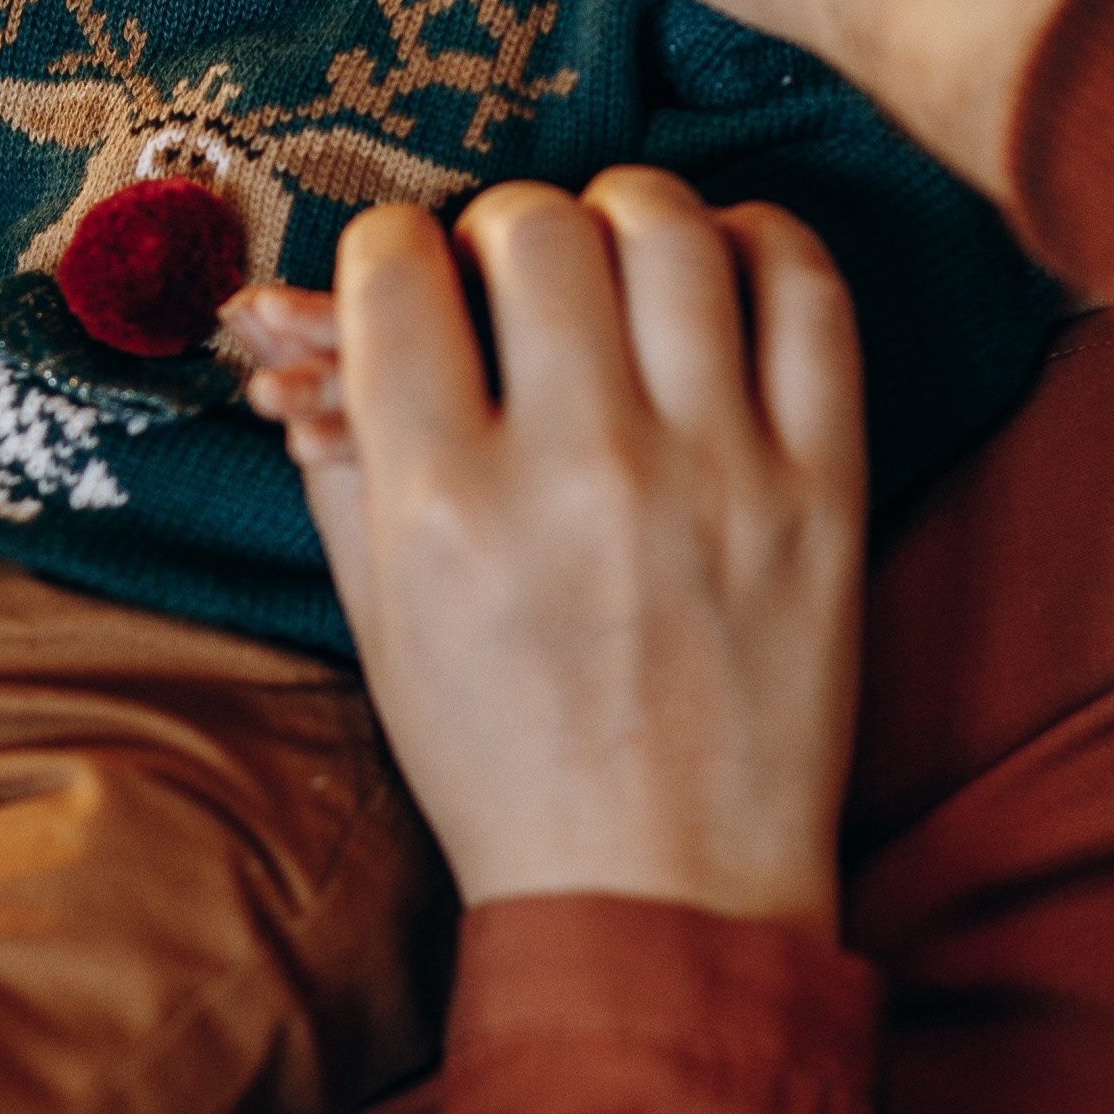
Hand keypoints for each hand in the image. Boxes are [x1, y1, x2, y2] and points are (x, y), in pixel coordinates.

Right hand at [273, 176, 865, 931]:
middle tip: (506, 285)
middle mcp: (579, 474)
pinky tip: (717, 272)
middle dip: (499, 231)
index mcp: (445, 509)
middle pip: (531, 227)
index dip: (387, 253)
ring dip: (621, 217)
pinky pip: (808, 289)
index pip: (399, 270)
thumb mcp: (381, 616)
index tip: (407, 285)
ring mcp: (716, 474)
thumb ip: (336, 451)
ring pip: (667, 229)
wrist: (662, 895)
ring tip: (610, 266)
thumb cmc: (502, 759)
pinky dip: (755, 241)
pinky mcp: (822, 489)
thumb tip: (292, 315)